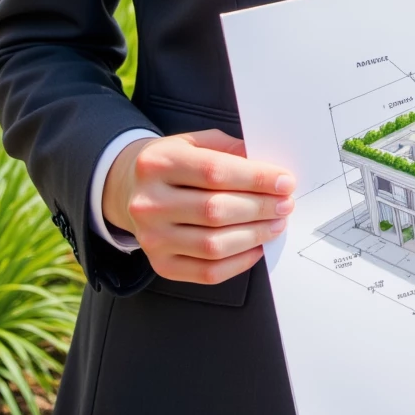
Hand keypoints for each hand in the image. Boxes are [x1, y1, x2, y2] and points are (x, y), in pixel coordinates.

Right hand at [103, 128, 295, 283]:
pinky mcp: (160, 265)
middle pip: (215, 210)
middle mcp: (149, 202)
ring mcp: (152, 238)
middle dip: (260, 207)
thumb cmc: (173, 163)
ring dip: (254, 235)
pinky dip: (239, 262)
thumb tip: (270, 172)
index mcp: (158, 163)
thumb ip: (230, 150)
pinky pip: (207, 272)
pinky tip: (256, 246)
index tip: (285, 182)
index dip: (255, 178)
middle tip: (285, 204)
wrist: (130, 189)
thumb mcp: (194, 142)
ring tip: (276, 224)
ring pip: (213, 245)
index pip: (214, 172)